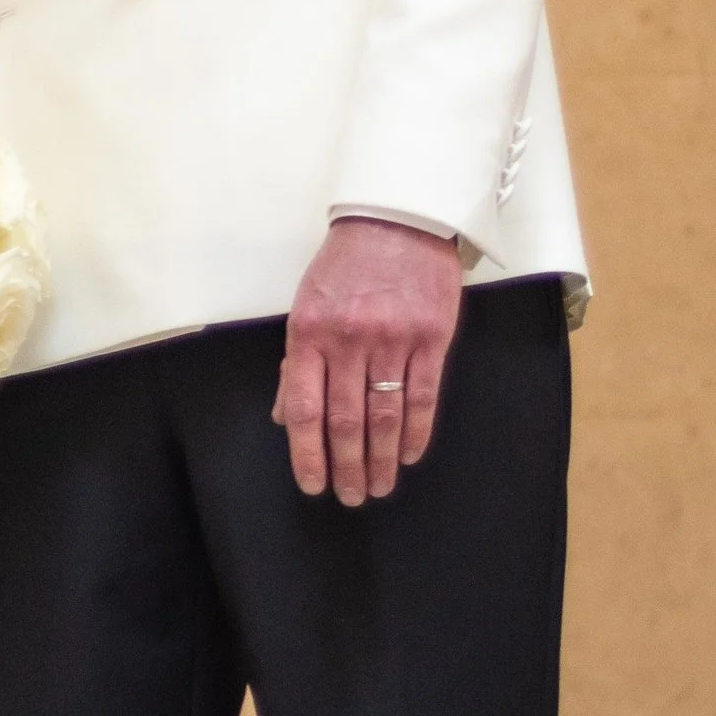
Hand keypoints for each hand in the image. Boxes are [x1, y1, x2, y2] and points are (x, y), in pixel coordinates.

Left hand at [276, 218, 463, 504]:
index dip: (307, 454)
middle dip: (346, 467)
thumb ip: (296, 363)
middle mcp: (348, 339)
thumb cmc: (346, 264)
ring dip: (381, 459)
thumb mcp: (305, 306)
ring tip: (381, 487)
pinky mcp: (431, 336)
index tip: (313, 485)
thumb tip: (284, 417)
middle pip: (346, 421)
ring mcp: (392, 338)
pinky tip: (410, 455)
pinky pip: (423, 396)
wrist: (397, 218)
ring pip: (384, 415)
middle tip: (351, 497)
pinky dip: (416, 432)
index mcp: (308, 333)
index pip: (304, 408)